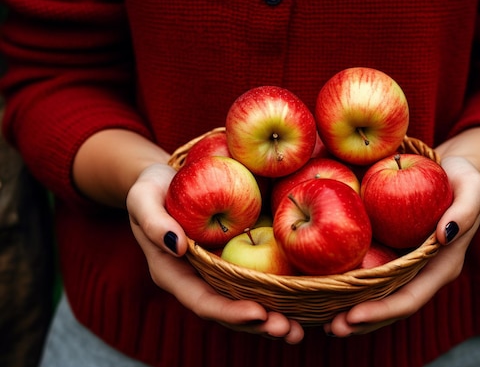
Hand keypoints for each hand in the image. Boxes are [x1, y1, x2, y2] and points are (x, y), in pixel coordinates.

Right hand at [126, 163, 304, 343]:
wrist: (167, 180)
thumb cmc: (152, 188)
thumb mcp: (143, 197)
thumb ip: (153, 221)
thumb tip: (176, 244)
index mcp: (175, 274)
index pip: (203, 301)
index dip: (229, 312)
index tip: (258, 313)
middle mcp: (199, 280)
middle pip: (229, 311)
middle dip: (259, 324)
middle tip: (289, 330)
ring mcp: (220, 272)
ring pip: (247, 302)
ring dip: (274, 317)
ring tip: (300, 329)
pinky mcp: (237, 258)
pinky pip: (258, 279)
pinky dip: (280, 292)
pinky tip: (304, 297)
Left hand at [323, 155, 479, 336]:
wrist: (453, 171)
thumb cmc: (464, 178)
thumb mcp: (471, 187)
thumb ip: (465, 210)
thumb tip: (445, 235)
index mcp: (443, 266)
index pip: (411, 298)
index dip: (383, 310)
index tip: (353, 315)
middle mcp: (423, 272)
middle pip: (392, 306)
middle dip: (364, 321)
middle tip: (333, 329)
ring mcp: (407, 266)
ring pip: (380, 297)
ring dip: (354, 312)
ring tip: (326, 323)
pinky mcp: (392, 253)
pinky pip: (372, 276)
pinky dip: (352, 288)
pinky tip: (328, 292)